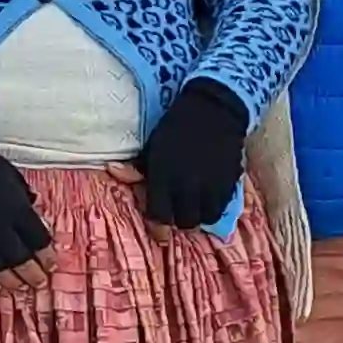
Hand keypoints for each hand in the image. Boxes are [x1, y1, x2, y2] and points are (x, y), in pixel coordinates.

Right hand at [0, 118, 52, 281]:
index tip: (52, 264)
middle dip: (33, 275)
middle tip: (39, 283)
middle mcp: (0, 229)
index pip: (39, 241)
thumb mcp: (13, 176)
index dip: (47, 256)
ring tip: (19, 288)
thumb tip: (32, 211)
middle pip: (21, 260)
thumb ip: (24, 198)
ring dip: (11, 282)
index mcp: (17, 210)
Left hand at [137, 79, 248, 229]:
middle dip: (179, 219)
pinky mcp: (229, 183)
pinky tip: (208, 197)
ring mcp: (211, 185)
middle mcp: (187, 185)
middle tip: (178, 210)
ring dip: (198, 215)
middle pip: (184, 222)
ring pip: (204, 219)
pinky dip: (213, 207)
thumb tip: (112, 171)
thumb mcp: (152, 147)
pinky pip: (221, 208)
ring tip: (194, 205)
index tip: (159, 232)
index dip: (158, 227)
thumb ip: (136, 167)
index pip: (160, 216)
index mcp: (163, 176)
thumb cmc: (176, 128)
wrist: (213, 110)